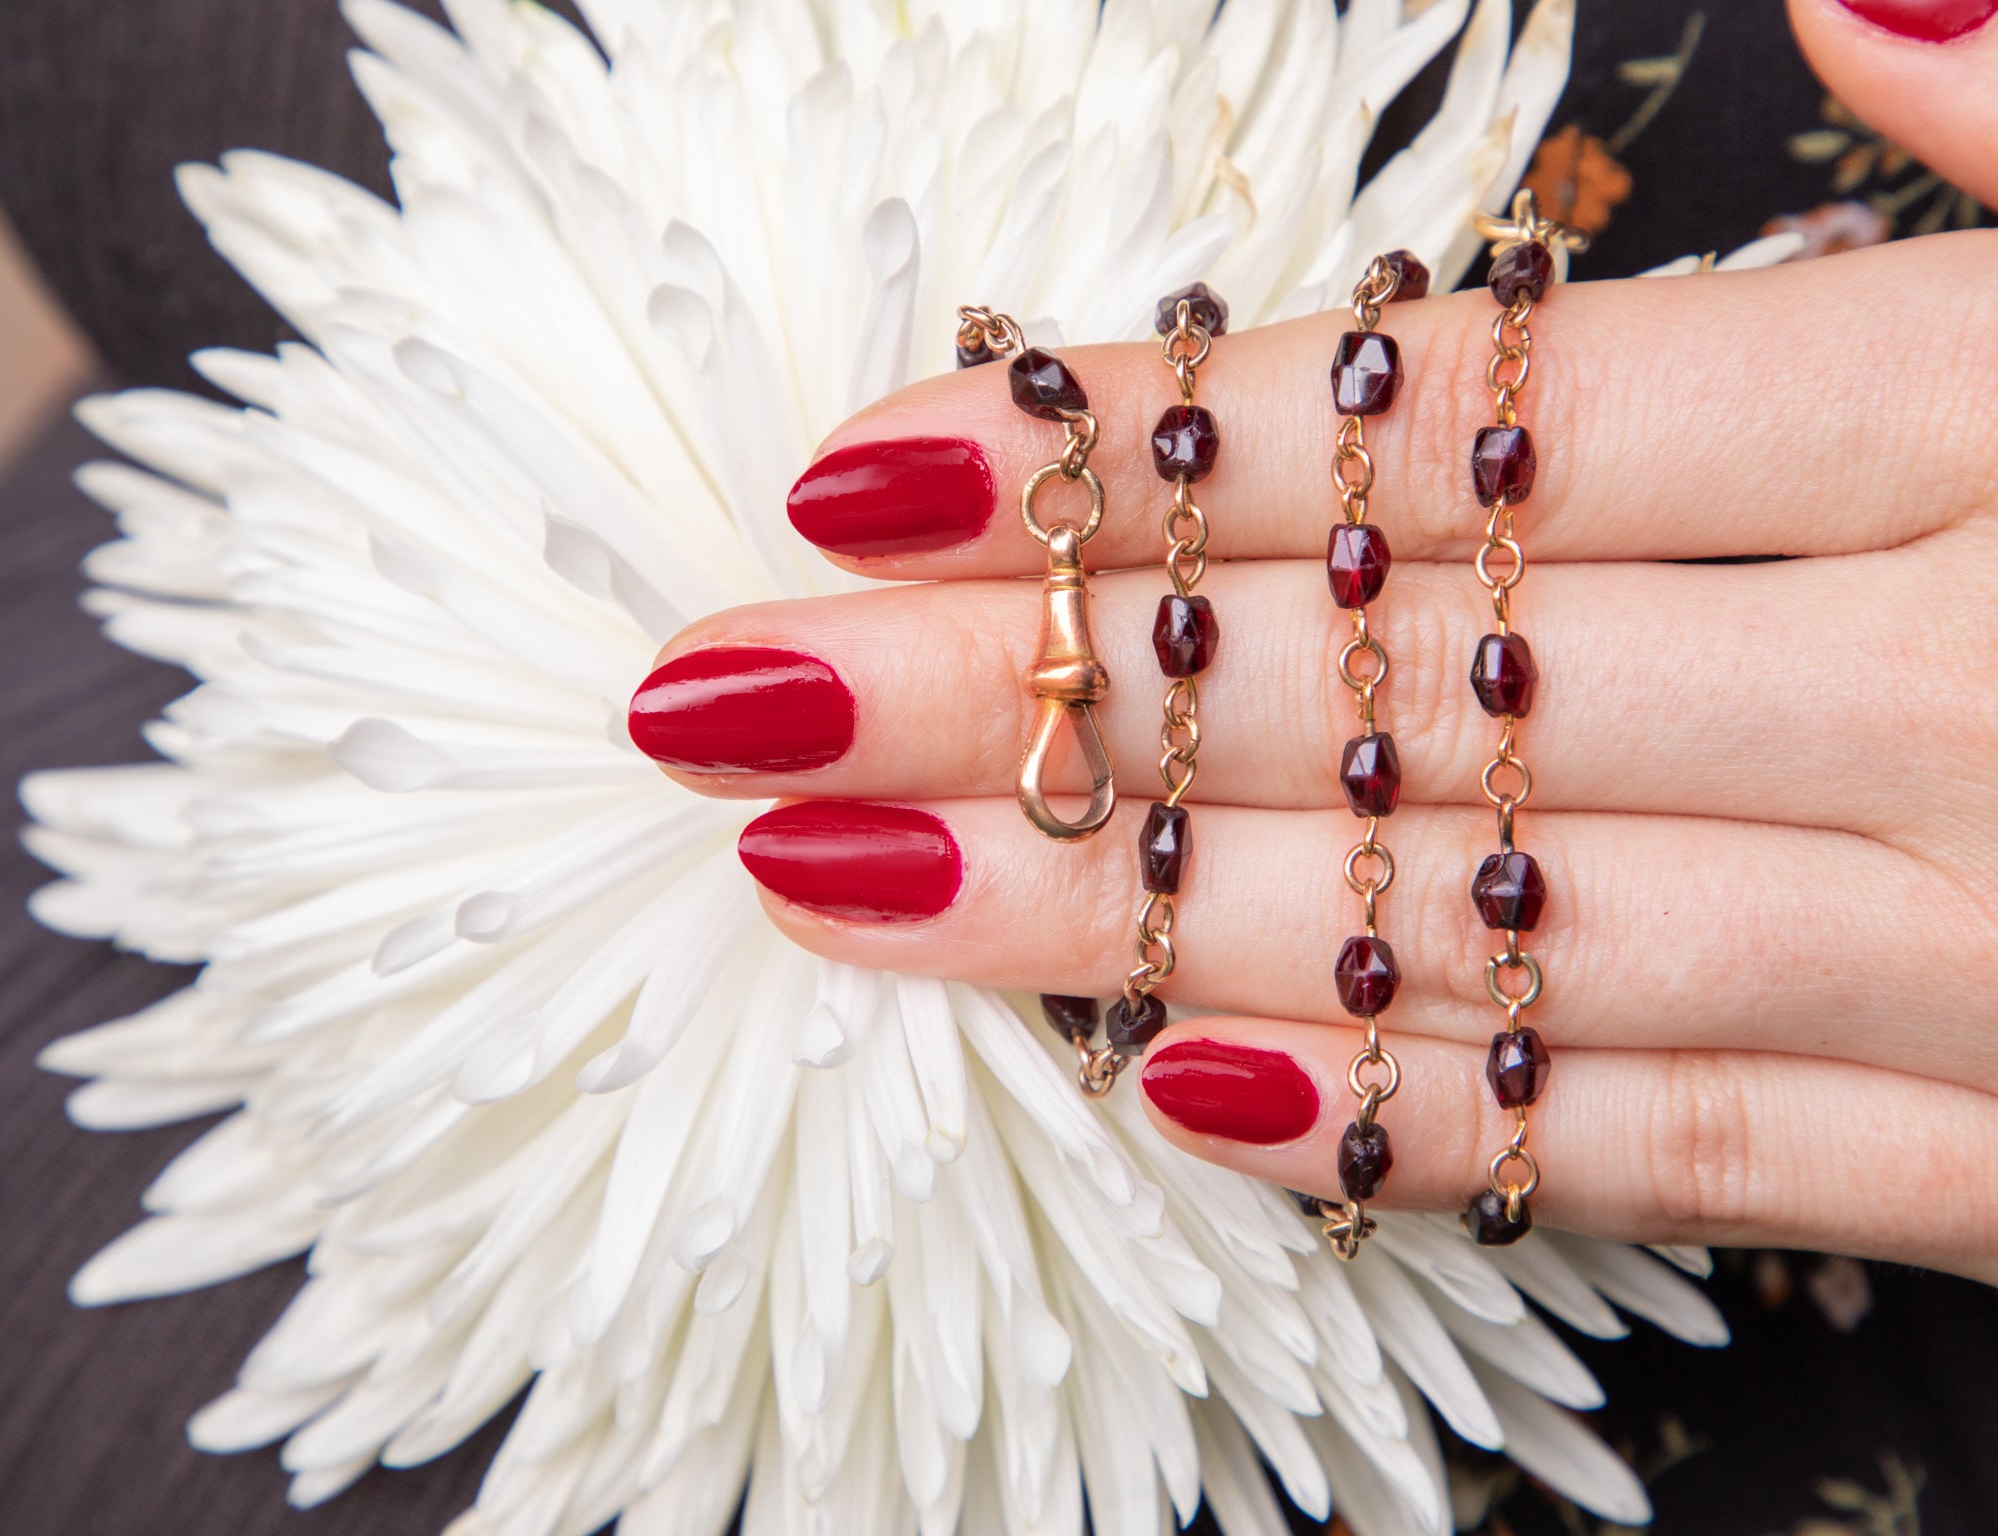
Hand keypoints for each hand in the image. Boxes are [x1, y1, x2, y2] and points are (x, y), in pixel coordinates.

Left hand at [629, 7, 1997, 1281]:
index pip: (1476, 427)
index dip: (1150, 442)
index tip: (871, 469)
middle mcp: (1963, 705)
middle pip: (1396, 679)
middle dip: (1036, 685)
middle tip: (752, 695)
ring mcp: (1990, 952)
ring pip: (1473, 932)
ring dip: (1127, 916)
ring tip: (844, 890)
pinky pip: (1687, 1154)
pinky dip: (1431, 1127)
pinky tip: (1175, 1095)